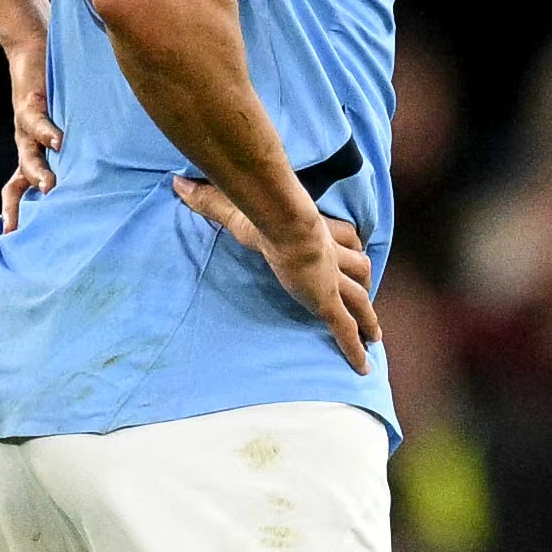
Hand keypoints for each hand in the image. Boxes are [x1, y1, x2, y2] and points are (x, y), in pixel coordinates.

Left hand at [0, 37, 60, 233]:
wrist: (32, 47)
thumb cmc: (55, 90)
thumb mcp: (66, 125)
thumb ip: (78, 148)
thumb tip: (112, 173)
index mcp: (34, 154)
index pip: (20, 190)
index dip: (16, 214)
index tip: (16, 241)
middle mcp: (27, 146)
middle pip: (18, 184)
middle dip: (21, 206)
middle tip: (24, 229)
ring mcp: (27, 128)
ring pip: (28, 157)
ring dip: (38, 173)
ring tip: (50, 187)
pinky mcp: (31, 104)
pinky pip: (38, 122)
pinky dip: (48, 132)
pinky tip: (59, 141)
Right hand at [170, 177, 377, 369]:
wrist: (285, 224)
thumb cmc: (265, 214)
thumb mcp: (233, 206)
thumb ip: (207, 199)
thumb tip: (177, 182)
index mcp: (315, 233)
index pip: (342, 236)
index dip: (348, 244)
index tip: (352, 249)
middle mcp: (330, 257)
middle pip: (358, 267)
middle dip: (362, 281)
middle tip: (367, 296)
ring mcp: (331, 281)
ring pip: (360, 299)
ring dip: (368, 318)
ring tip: (374, 337)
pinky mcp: (328, 303)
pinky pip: (344, 329)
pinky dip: (354, 349)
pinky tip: (362, 368)